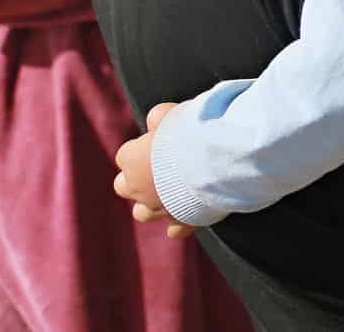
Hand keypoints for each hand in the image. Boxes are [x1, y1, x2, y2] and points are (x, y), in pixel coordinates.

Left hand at [112, 102, 197, 237]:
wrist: (220, 159)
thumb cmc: (196, 132)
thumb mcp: (175, 114)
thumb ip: (161, 117)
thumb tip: (156, 120)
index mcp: (132, 160)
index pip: (126, 155)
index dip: (143, 148)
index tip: (161, 141)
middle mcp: (138, 188)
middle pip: (123, 186)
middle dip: (137, 179)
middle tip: (160, 167)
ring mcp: (159, 208)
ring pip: (142, 213)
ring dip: (152, 203)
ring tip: (171, 192)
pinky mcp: (182, 220)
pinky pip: (175, 229)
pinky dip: (179, 224)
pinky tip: (188, 215)